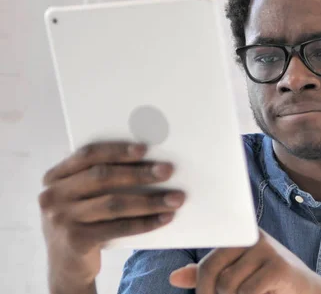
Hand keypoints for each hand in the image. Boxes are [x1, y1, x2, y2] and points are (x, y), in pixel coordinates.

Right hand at [38, 142, 184, 293]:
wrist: (67, 264)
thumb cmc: (82, 220)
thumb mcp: (81, 197)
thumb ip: (99, 178)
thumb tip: (148, 162)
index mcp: (55, 177)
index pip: (88, 155)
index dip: (117, 150)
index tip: (144, 148)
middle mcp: (53, 196)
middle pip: (102, 177)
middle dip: (139, 173)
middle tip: (167, 170)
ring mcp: (62, 219)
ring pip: (114, 204)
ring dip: (150, 200)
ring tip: (175, 198)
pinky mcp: (76, 240)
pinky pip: (118, 228)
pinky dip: (145, 223)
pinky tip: (163, 218)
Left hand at [169, 229, 320, 293]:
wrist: (310, 292)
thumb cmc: (271, 285)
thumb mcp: (237, 278)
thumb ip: (209, 276)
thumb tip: (174, 277)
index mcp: (241, 237)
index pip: (209, 262)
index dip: (203, 286)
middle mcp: (254, 238)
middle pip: (214, 273)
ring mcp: (268, 250)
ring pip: (230, 285)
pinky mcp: (279, 267)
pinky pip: (248, 291)